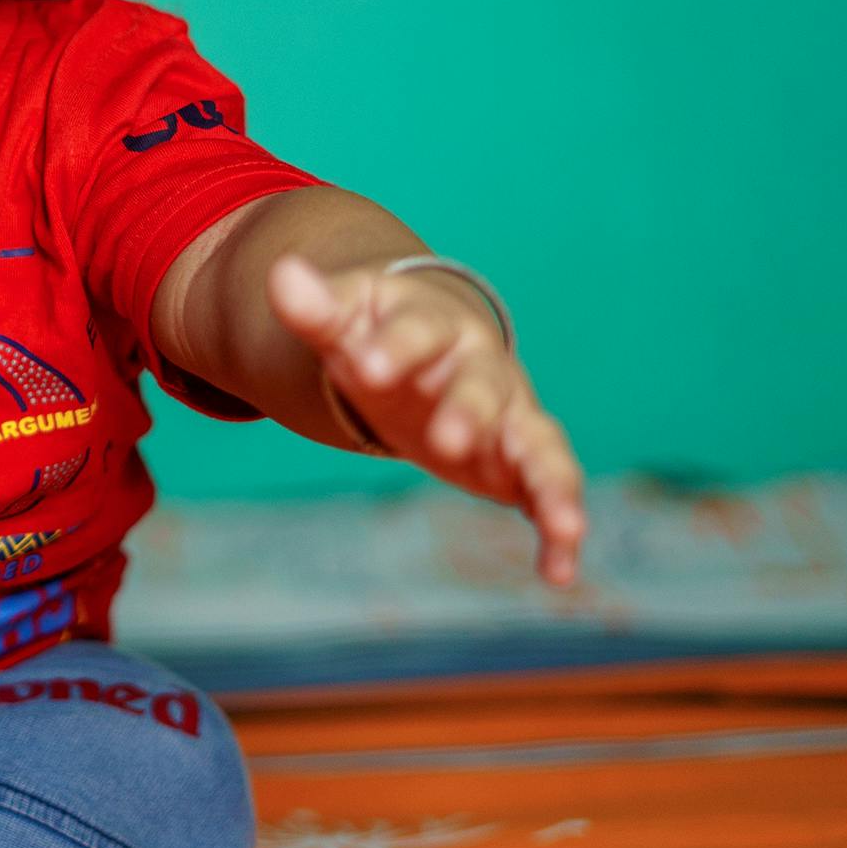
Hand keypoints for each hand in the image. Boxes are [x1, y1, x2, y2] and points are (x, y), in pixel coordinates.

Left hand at [267, 254, 587, 587]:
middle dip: (466, 412)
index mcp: (436, 325)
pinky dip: (559, 527)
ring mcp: (510, 416)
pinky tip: (559, 572)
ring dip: (551, 482)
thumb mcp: (345, 319)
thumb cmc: (380, 334)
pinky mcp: (523, 460)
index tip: (364, 366)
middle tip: (445, 441)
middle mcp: (483, 368)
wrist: (428, 347)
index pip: (418, 330)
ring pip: (538, 443)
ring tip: (565, 525)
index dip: (394, 346)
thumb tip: (281, 275)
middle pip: (480, 387)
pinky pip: (549, 490)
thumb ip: (315, 309)